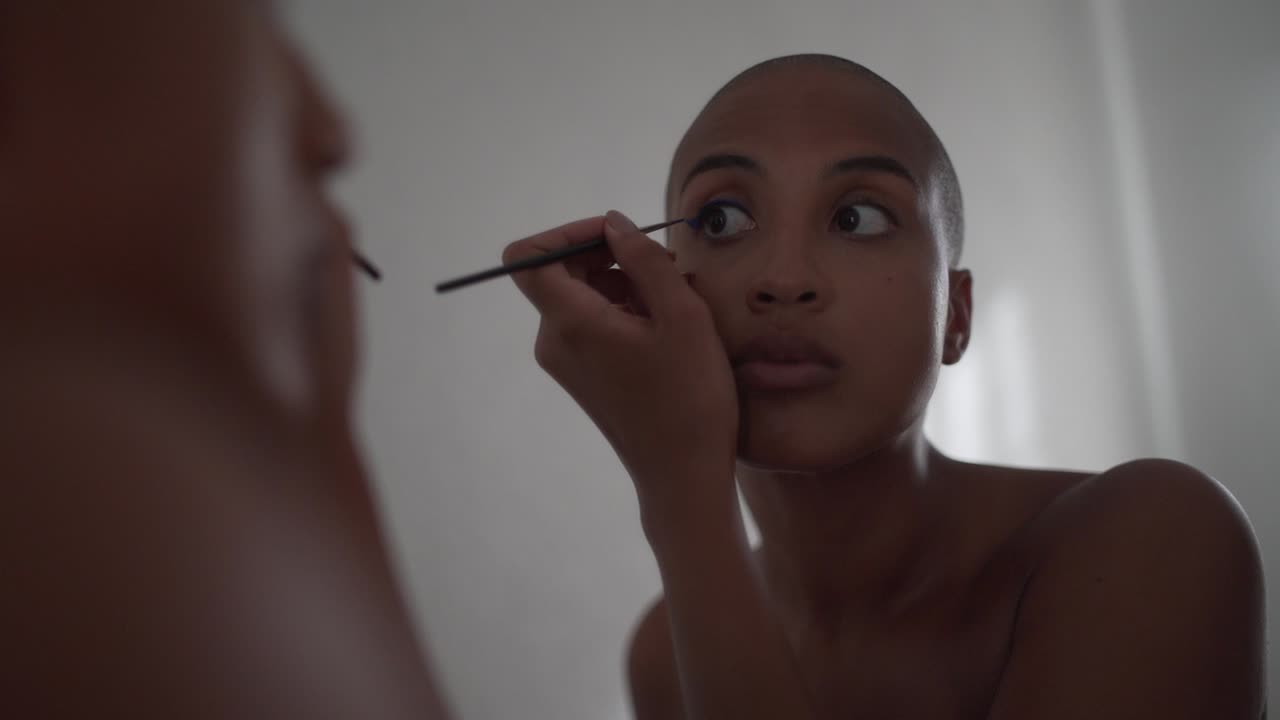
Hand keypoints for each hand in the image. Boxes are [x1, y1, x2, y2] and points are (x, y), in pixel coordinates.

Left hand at [504, 210, 737, 502]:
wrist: (683, 474)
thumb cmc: (690, 396)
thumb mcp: (682, 316)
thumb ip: (643, 259)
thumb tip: (613, 224)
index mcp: (570, 323)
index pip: (529, 257)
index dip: (567, 232)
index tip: (615, 236)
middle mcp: (553, 341)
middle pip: (558, 273)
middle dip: (607, 256)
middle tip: (663, 266)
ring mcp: (564, 362)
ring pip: (580, 297)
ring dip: (622, 284)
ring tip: (674, 300)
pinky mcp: (580, 377)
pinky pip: (589, 324)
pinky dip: (621, 310)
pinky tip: (664, 327)